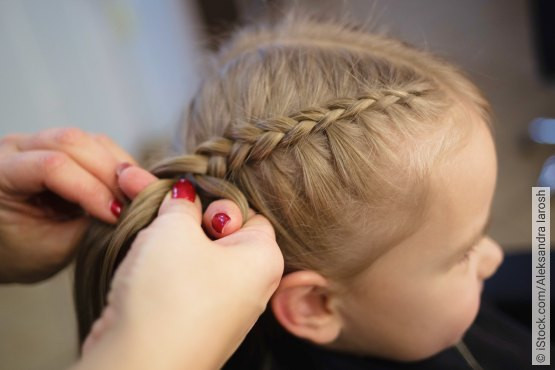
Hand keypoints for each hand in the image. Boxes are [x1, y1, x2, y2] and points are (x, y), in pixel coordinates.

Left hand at [0, 128, 137, 282]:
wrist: (7, 248)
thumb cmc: (20, 253)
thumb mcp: (53, 250)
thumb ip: (89, 227)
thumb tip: (125, 210)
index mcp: (0, 173)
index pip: (52, 166)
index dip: (90, 189)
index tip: (115, 216)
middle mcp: (16, 147)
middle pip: (72, 141)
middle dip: (109, 172)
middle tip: (131, 203)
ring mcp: (39, 142)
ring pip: (89, 140)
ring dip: (117, 167)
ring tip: (132, 196)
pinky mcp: (62, 146)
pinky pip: (97, 145)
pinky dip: (117, 165)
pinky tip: (127, 188)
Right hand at [75, 177, 283, 369]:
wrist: (138, 365)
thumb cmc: (169, 294)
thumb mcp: (175, 229)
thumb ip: (181, 203)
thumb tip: (183, 194)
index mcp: (263, 260)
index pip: (249, 213)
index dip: (216, 203)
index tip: (190, 202)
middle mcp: (250, 287)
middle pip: (219, 234)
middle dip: (185, 218)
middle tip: (155, 203)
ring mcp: (221, 309)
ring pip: (195, 259)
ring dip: (167, 242)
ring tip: (143, 234)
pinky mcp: (192, 324)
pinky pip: (181, 284)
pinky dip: (160, 270)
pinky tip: (138, 266)